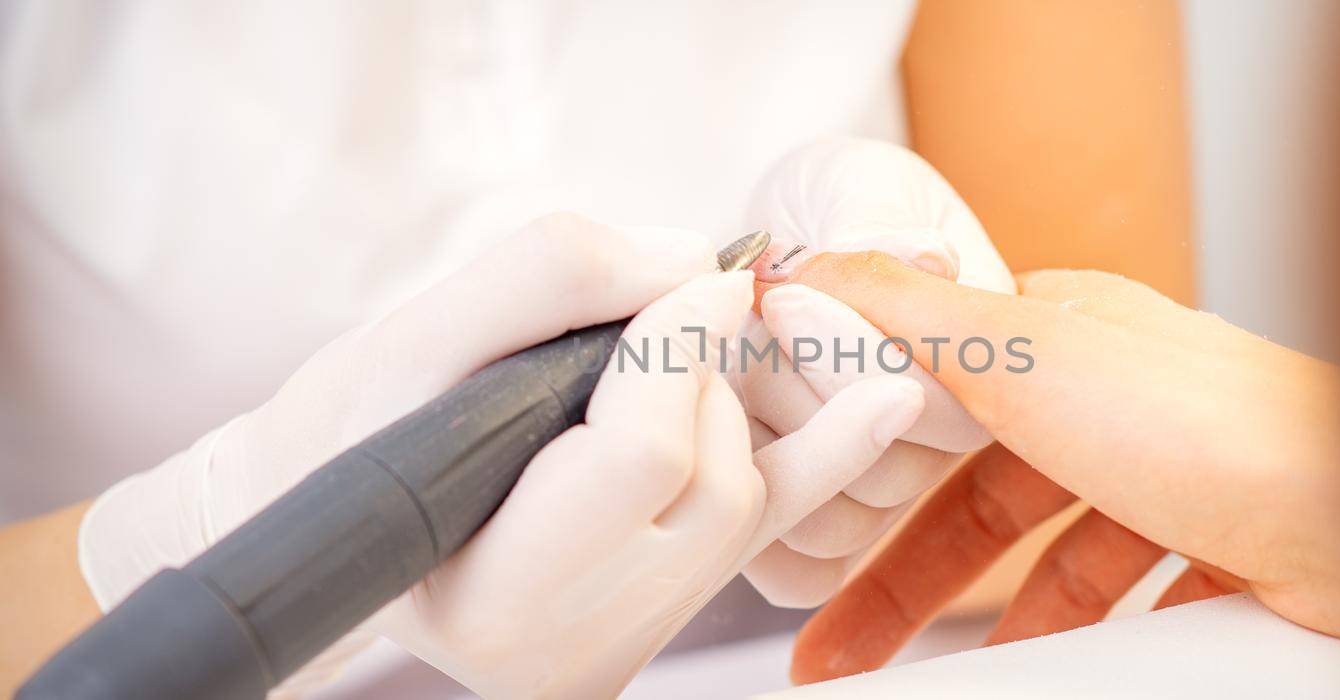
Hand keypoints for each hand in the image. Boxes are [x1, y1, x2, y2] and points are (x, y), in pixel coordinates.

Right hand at [76, 214, 928, 696]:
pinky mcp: (659, 625)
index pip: (640, 459)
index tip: (707, 276)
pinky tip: (880, 401)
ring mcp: (626, 646)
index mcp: (497, 592)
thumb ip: (554, 278)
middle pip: (712, 485)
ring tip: (699, 345)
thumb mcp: (417, 333)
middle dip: (714, 374)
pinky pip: (764, 536)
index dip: (683, 350)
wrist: (342, 516)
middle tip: (693, 306)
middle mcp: (576, 643)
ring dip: (743, 404)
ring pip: (749, 507)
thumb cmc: (354, 430)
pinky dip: (821, 460)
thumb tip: (697, 264)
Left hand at [731, 139, 1015, 606]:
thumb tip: (923, 260)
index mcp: (989, 348)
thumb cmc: (835, 200)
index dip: (854, 355)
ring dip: (761, 448)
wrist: (785, 234)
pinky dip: (751, 528)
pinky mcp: (830, 515)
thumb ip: (878, 222)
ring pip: (841, 525)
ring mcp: (891, 481)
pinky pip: (806, 569)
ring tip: (726, 371)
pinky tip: (717, 458)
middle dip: (794, 393)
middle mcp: (952, 429)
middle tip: (742, 324)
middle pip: (891, 472)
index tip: (782, 294)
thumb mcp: (858, 185)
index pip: (950, 393)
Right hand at [760, 255, 1339, 682]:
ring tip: (942, 678)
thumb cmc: (1205, 419)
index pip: (939, 398)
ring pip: (1056, 558)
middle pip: (983, 496)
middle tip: (844, 644)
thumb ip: (908, 310)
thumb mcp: (1020, 345)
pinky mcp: (1223, 550)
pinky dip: (1090, 639)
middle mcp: (1121, 399)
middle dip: (905, 575)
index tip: (814, 521)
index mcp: (1065, 334)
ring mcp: (1175, 476)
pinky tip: (1060, 669)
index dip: (869, 464)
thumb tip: (811, 264)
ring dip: (996, 617)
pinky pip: (1135, 600)